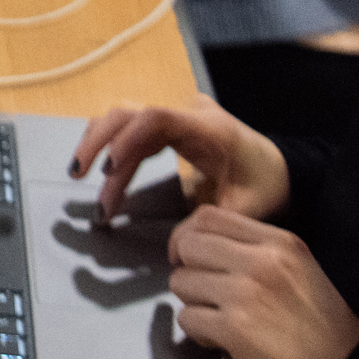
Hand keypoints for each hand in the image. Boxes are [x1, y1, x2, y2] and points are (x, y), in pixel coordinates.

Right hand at [69, 101, 290, 220]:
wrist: (279, 168)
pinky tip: (101, 173)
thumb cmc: (265, 184)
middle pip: (128, 111)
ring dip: (97, 143)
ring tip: (79, 175)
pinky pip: (129, 128)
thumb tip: (173, 247)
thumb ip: (209, 224)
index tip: (109, 171)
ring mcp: (174, 115)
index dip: (127, 140)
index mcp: (209, 128)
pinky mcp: (167, 126)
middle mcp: (186, 113)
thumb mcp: (245, 209)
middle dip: (98, 141)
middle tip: (78, 175)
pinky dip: (110, 147)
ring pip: (122, 116)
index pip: (155, 118)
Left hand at [162, 206, 358, 358]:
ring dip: (193, 302)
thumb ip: (257, 250)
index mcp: (279, 241)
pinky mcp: (234, 329)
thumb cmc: (327, 327)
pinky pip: (187, 318)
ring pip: (181, 282)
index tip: (189, 254)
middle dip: (187, 269)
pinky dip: (197, 331)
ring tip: (218, 317)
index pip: (209, 216)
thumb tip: (207, 246)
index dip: (188, 235)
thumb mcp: (300, 268)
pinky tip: (221, 339)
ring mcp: (244, 294)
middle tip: (202, 290)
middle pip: (188, 245)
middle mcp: (260, 261)